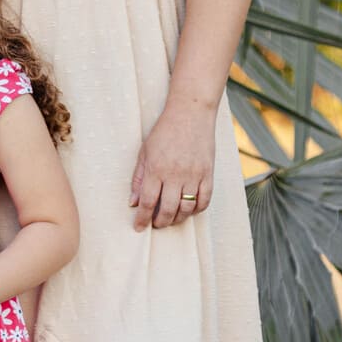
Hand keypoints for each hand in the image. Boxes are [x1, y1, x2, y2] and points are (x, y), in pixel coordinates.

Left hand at [130, 102, 215, 230]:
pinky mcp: (208, 174)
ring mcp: (194, 175)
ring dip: (177, 219)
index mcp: (157, 169)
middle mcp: (176, 175)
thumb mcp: (144, 152)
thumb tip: (133, 202)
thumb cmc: (164, 131)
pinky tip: (189, 210)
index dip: (142, 218)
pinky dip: (196, 210)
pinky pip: (204, 201)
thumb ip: (139, 178)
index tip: (139, 227)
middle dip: (160, 222)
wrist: (190, 113)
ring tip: (170, 219)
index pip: (148, 202)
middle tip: (155, 224)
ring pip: (187, 209)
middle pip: (168, 210)